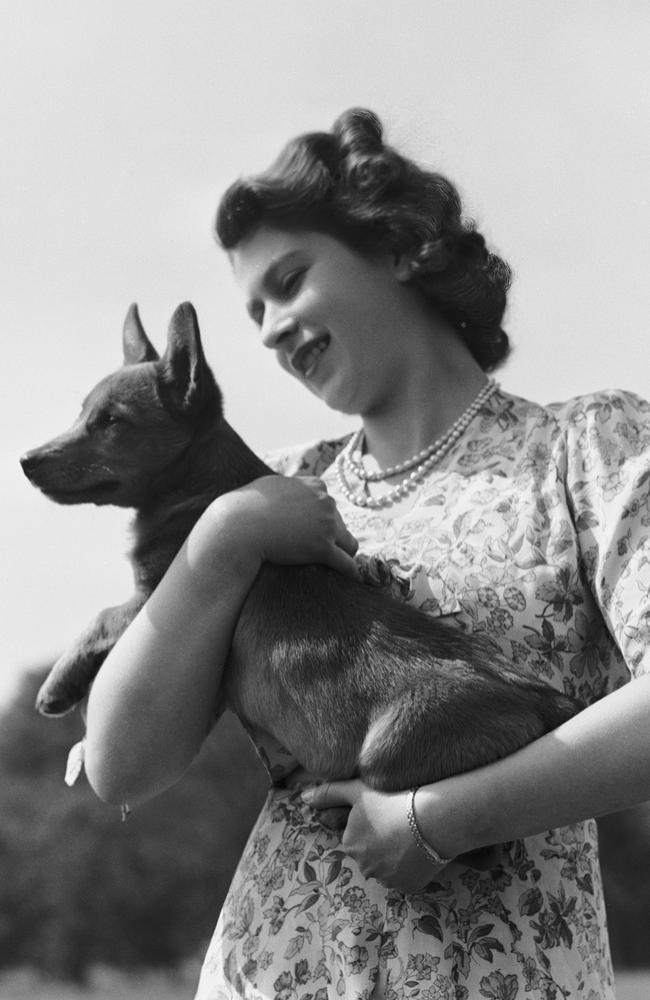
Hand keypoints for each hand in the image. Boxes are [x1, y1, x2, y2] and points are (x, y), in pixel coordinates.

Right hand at [203, 475, 358, 579]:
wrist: (238, 527)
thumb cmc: (246, 508)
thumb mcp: (270, 486)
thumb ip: (287, 487)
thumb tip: (287, 486)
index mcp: (314, 486)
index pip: (327, 503)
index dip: (320, 519)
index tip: (312, 531)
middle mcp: (325, 502)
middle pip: (338, 522)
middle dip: (330, 536)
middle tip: (316, 551)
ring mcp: (326, 525)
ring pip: (348, 543)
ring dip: (342, 553)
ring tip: (336, 566)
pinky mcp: (322, 549)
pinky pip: (346, 563)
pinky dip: (350, 572)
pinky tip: (350, 580)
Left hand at [302, 779, 451, 891]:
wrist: (432, 817)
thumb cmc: (391, 800)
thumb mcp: (357, 790)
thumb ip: (329, 793)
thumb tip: (304, 798)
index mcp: (350, 845)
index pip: (358, 837)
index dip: (373, 825)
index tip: (386, 815)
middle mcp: (364, 868)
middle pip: (372, 854)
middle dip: (382, 843)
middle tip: (400, 824)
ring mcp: (387, 880)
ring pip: (388, 868)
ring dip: (396, 857)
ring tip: (412, 836)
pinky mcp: (408, 888)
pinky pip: (406, 878)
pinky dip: (411, 868)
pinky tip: (419, 850)